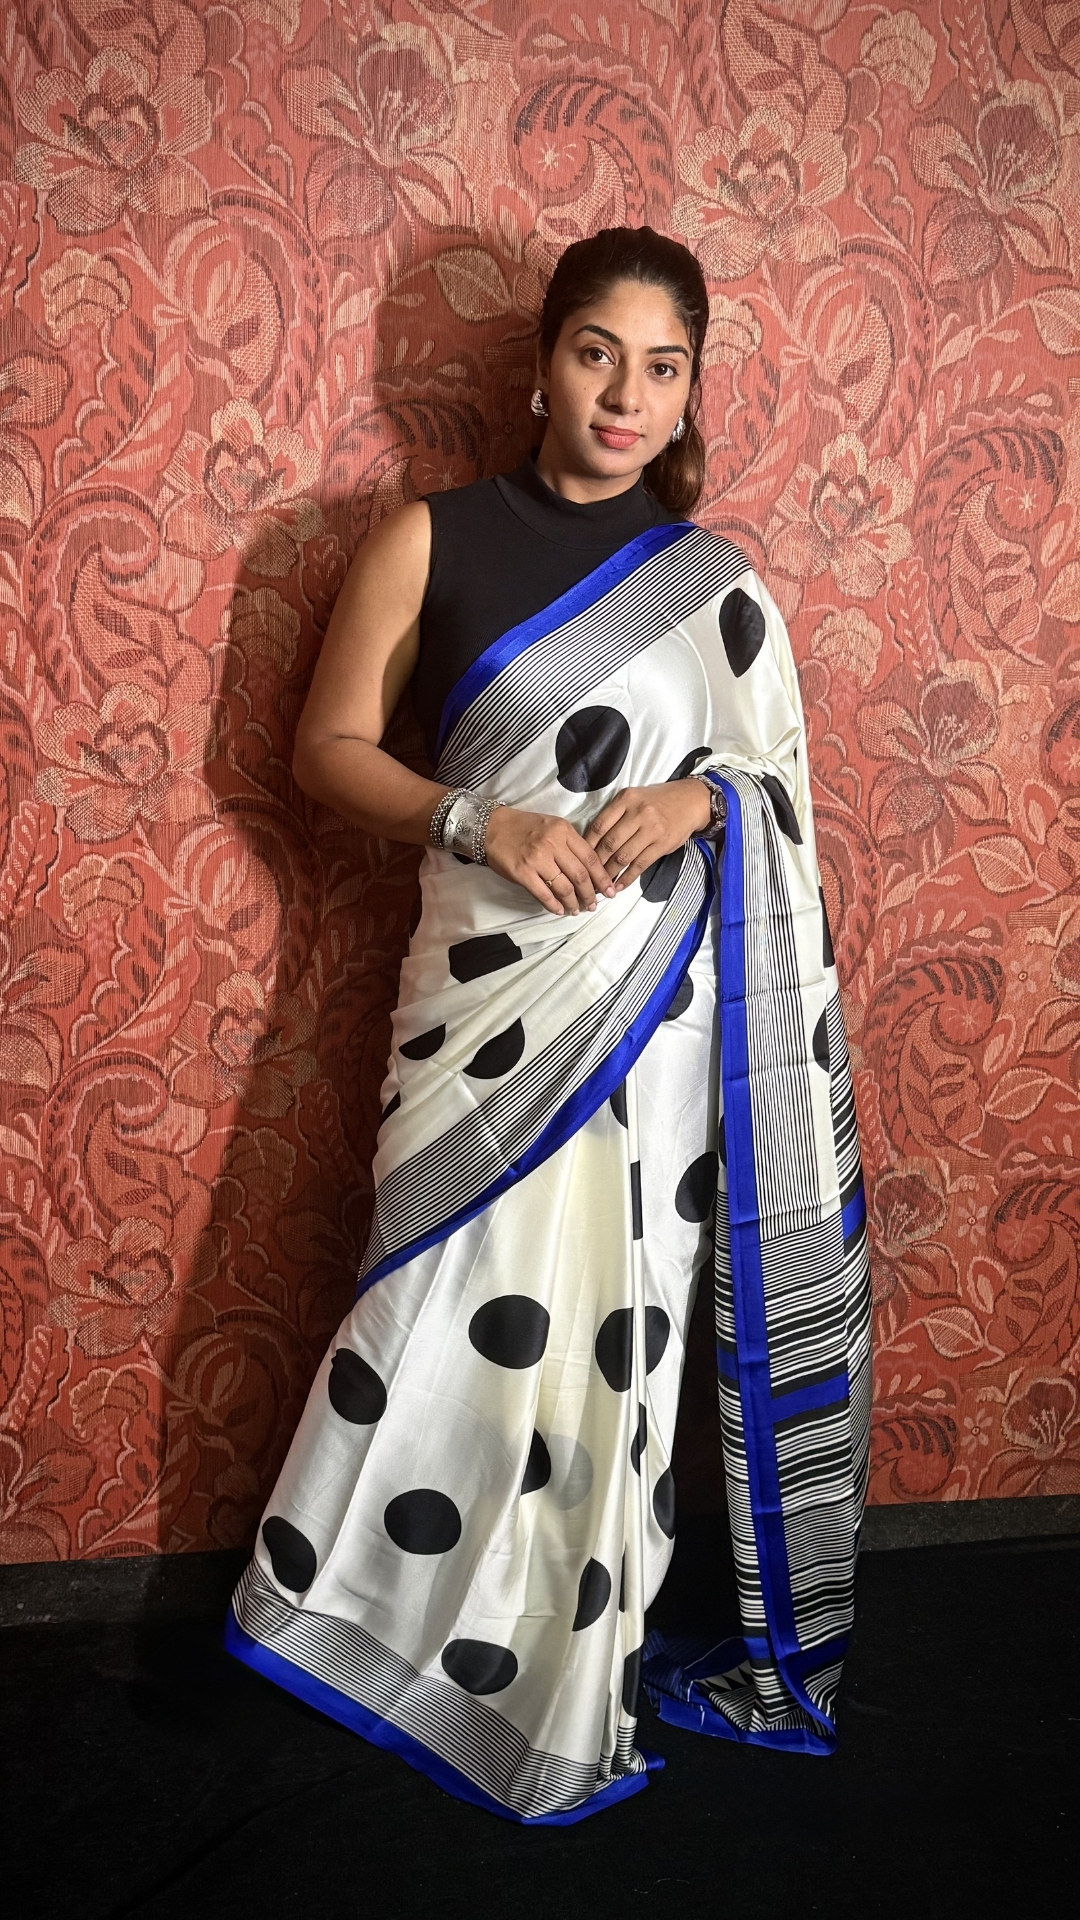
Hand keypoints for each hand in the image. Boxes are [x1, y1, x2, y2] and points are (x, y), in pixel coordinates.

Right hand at [484, 807, 617, 915]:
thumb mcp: (552, 826)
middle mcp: (552, 844)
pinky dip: (554, 905)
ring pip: (564, 887)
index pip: (590, 857)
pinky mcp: (522, 872)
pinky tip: (560, 910)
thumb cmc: (524, 827)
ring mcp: (536, 859)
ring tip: (576, 910)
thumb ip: (570, 844)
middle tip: (593, 905)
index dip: (602, 877)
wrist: (491, 827)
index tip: (609, 890)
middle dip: (591, 894)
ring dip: (573, 903)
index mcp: (563, 831)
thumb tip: (588, 870)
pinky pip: (544, 894)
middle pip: (580, 875)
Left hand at [584, 780, 711, 890]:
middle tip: (588, 876)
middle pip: (609, 843)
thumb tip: (593, 841)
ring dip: (610, 873)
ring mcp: (651, 829)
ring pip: (623, 856)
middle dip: (596, 863)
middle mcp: (638, 813)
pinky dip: (627, 878)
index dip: (587, 845)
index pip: (599, 825)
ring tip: (602, 884)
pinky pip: (640, 864)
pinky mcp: (662, 844)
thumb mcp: (634, 798)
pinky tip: (619, 885)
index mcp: (625, 799)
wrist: (690, 801)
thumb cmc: (657, 801)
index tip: (580, 858)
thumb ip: (615, 814)